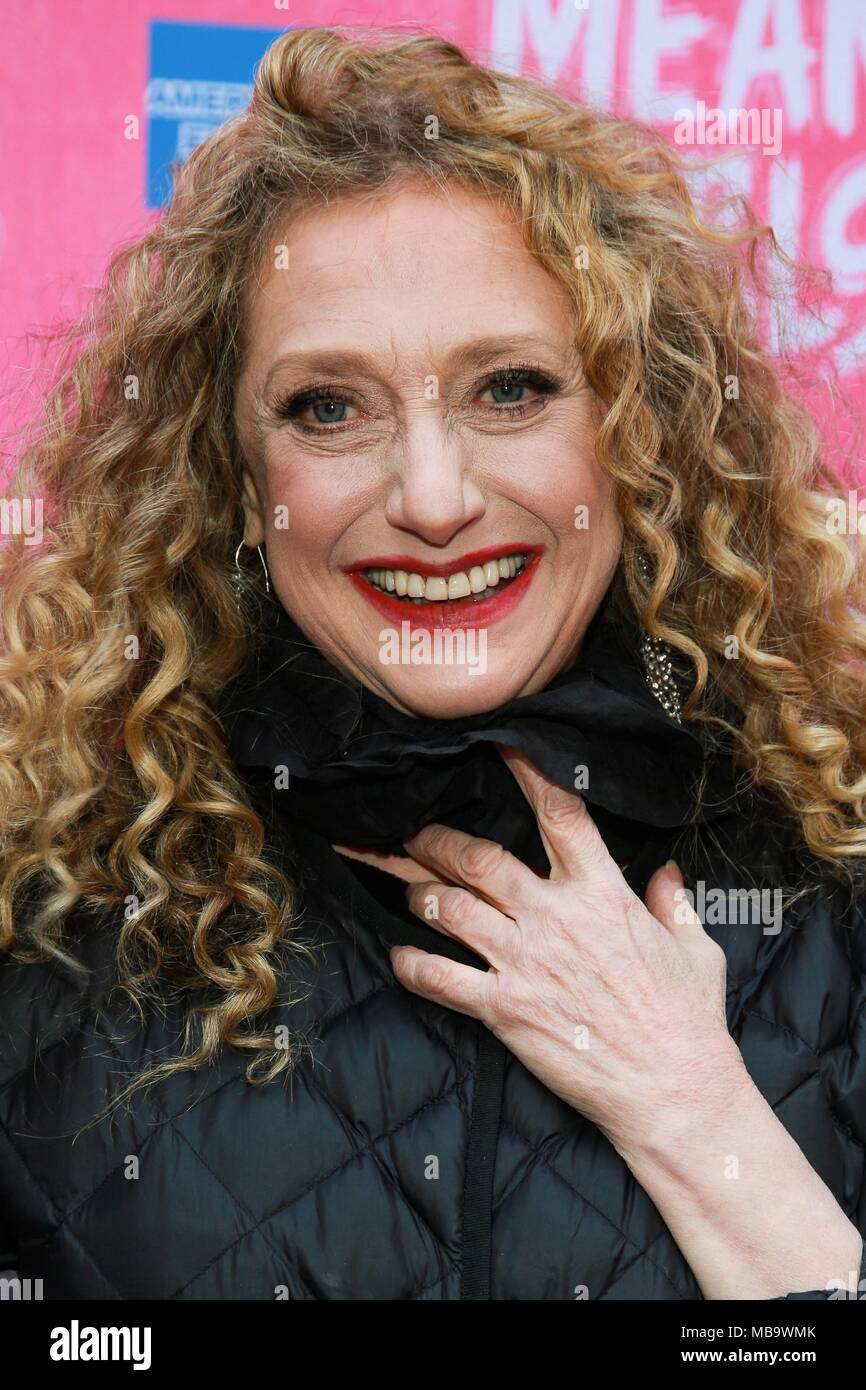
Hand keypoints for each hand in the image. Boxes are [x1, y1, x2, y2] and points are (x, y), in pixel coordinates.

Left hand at [390, 745, 748, 1157]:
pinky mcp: (504, 1009)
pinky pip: (440, 978)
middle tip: (414, 833)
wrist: (673, 1090)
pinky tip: (401, 957)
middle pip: (477, 858)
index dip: (526, 772)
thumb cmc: (689, 1020)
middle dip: (437, 840)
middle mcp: (554, 918)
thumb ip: (675, 903)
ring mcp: (524, 962)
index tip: (500, 747)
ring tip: (409, 887)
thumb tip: (665, 873)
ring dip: (420, 892)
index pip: (560, 814)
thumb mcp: (696, 949)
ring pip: (450, 908)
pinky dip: (413, 964)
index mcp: (602, 893)